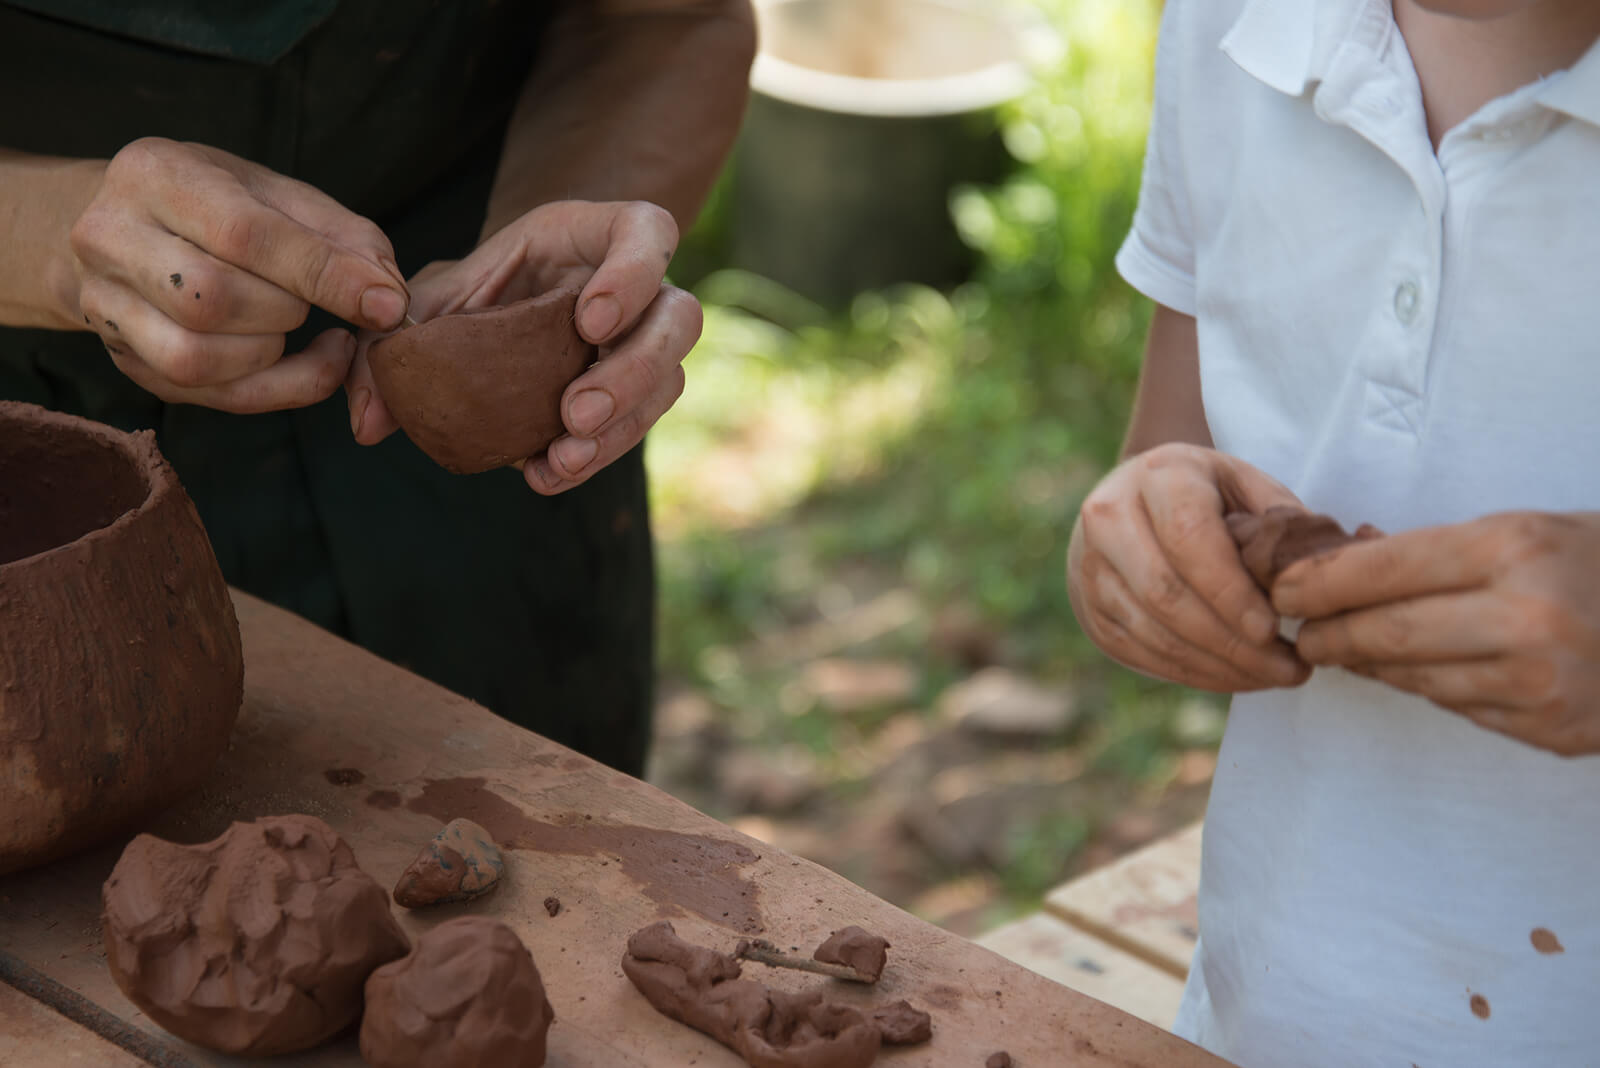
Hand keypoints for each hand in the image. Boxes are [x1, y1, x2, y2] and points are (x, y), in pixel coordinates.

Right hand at [68, 138, 408, 411]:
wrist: (131, 226)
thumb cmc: (222, 205)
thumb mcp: (281, 196)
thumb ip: (344, 238)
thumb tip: (390, 300)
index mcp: (155, 174)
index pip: (243, 234)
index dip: (324, 274)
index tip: (387, 303)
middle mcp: (111, 237)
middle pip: (212, 300)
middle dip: (287, 310)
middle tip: (307, 300)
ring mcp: (105, 303)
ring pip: (197, 358)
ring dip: (271, 352)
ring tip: (290, 322)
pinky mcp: (124, 358)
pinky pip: (208, 395)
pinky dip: (273, 388)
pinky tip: (297, 362)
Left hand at [345, 200, 698, 494]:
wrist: (499, 313)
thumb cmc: (476, 288)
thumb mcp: (432, 298)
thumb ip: (394, 341)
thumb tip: (368, 421)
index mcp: (599, 236)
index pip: (647, 234)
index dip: (631, 275)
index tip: (588, 322)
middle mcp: (640, 289)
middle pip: (677, 320)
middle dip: (631, 372)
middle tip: (574, 413)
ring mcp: (645, 345)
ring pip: (668, 382)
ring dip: (621, 427)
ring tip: (562, 457)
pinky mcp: (635, 396)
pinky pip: (636, 427)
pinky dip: (596, 456)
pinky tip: (547, 474)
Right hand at [1068, 443, 1312, 691]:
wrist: (1136, 500)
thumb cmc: (1207, 495)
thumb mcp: (1245, 485)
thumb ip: (1278, 519)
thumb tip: (1308, 575)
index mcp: (1157, 476)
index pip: (1188, 538)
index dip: (1230, 591)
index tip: (1273, 629)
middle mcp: (1109, 518)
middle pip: (1166, 594)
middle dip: (1233, 642)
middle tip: (1290, 667)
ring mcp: (1092, 568)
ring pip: (1154, 632)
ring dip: (1220, 666)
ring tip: (1275, 676)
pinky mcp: (1091, 612)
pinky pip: (1144, 654)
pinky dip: (1196, 674)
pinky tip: (1239, 676)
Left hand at [1278, 512, 1599, 755]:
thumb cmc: (1598, 564)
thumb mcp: (1529, 530)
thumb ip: (1441, 552)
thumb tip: (1344, 566)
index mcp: (1515, 550)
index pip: (1384, 569)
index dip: (1319, 583)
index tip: (1281, 590)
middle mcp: (1525, 617)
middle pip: (1387, 633)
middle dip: (1328, 635)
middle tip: (1298, 633)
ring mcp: (1541, 684)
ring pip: (1417, 679)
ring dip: (1371, 666)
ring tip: (1344, 650)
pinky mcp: (1553, 732)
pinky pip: (1460, 708)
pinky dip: (1428, 688)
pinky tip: (1414, 671)